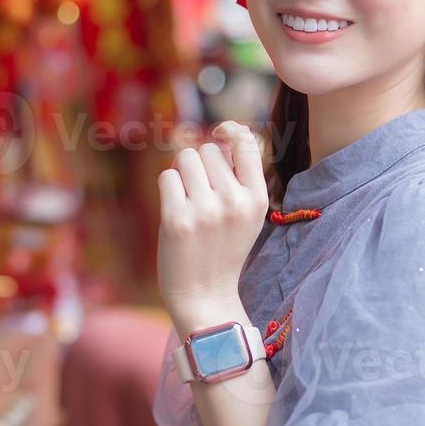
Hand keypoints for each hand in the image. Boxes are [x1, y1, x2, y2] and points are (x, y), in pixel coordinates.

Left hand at [157, 121, 268, 329]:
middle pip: (208, 150)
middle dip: (200, 165)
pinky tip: (176, 210)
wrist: (204, 295)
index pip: (247, 144)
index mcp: (257, 200)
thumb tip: (219, 135)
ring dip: (182, 173)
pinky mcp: (177, 219)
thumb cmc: (222, 249)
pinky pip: (167, 177)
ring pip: (185, 158)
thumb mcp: (245, 214)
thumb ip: (238, 178)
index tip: (220, 131)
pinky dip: (168, 188)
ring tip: (187, 200)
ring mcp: (205, 210)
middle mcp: (234, 202)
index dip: (231, 130)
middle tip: (200, 194)